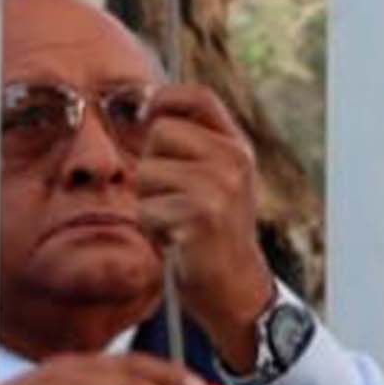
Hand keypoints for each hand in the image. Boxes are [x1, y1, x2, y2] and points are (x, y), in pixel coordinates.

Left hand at [132, 81, 275, 363]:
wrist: (236, 287)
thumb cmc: (214, 231)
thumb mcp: (217, 180)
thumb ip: (193, 145)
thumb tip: (146, 109)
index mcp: (237, 147)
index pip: (199, 97)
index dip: (166, 97)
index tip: (147, 112)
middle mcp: (233, 160)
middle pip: (160, 132)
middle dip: (153, 163)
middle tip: (174, 196)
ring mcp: (219, 187)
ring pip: (147, 171)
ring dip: (150, 199)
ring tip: (176, 219)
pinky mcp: (200, 215)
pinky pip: (147, 208)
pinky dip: (152, 228)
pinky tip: (177, 240)